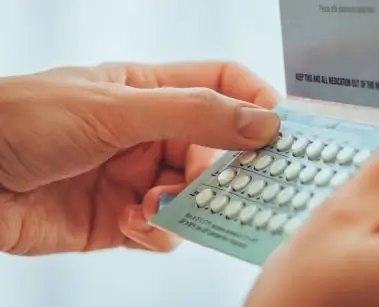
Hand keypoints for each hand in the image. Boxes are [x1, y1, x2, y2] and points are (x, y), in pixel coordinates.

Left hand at [0, 61, 279, 253]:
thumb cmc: (24, 121)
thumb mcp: (116, 108)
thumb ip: (194, 114)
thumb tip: (263, 122)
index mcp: (150, 90)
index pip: (222, 85)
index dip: (256, 101)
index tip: (282, 131)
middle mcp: (151, 132)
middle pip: (217, 147)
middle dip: (222, 169)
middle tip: (220, 184)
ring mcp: (139, 176)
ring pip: (197, 195)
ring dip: (187, 205)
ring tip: (153, 206)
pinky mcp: (124, 220)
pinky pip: (167, 230)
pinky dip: (158, 232)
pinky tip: (129, 222)